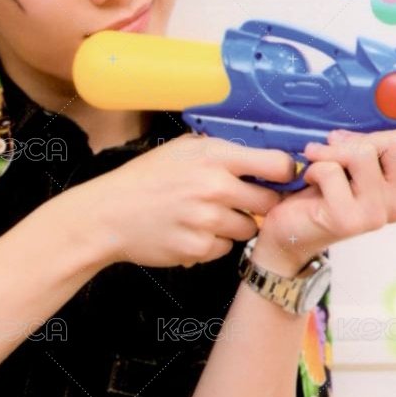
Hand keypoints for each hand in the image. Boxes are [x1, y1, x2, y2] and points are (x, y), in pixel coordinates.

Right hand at [68, 132, 293, 268]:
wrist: (109, 214)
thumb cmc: (145, 179)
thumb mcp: (182, 148)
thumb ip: (222, 150)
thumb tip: (262, 154)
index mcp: (214, 156)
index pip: (277, 164)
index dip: (285, 172)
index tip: (282, 177)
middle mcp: (215, 188)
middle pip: (269, 201)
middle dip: (259, 201)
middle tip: (240, 199)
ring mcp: (208, 221)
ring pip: (248, 228)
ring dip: (236, 224)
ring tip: (207, 215)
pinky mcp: (199, 248)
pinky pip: (225, 248)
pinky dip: (214, 242)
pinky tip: (191, 230)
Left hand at [253, 127, 395, 273]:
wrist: (290, 228)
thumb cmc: (326, 189)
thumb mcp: (362, 162)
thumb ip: (389, 145)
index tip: (395, 139)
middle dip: (364, 137)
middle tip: (341, 150)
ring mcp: (377, 214)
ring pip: (363, 152)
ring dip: (333, 151)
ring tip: (321, 164)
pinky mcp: (349, 219)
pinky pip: (331, 170)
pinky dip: (314, 167)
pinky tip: (311, 181)